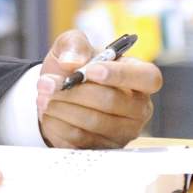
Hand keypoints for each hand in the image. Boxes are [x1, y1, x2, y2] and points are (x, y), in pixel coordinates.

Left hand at [37, 30, 161, 147]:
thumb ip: (74, 44)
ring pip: (93, 121)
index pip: (148, 78)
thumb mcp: (71, 45)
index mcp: (139, 76)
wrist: (55, 93)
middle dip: (73, 91)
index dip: (119, 75)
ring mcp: (123, 131)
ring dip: (61, 106)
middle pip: (112, 101)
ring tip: (43, 95)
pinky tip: (48, 112)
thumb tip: (72, 62)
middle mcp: (138, 107)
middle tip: (47, 83)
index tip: (89, 71)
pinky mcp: (103, 148)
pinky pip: (80, 139)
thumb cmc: (72, 66)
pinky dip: (57, 123)